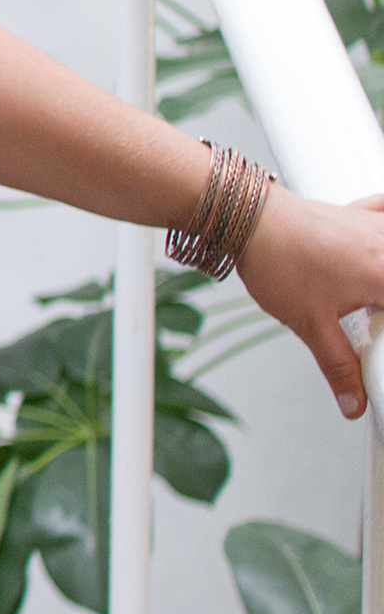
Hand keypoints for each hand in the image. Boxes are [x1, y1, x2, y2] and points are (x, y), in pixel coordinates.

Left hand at [236, 187, 383, 418]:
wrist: (244, 216)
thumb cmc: (276, 259)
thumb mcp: (310, 324)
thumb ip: (338, 366)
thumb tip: (353, 401)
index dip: (380, 337)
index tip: (372, 340)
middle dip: (379, 310)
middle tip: (368, 320)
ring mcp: (377, 225)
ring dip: (380, 278)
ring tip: (366, 302)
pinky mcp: (361, 212)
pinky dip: (383, 229)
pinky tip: (375, 247)